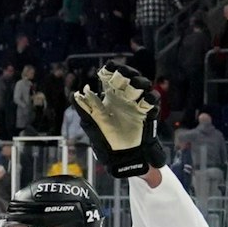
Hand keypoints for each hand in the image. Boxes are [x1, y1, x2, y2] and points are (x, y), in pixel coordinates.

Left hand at [73, 63, 164, 178]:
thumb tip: (74, 94)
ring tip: (137, 85)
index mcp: (108, 97)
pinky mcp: (147, 113)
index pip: (110, 77)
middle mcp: (123, 97)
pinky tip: (146, 102)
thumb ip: (85, 109)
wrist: (122, 158)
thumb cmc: (105, 141)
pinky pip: (153, 101)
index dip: (110, 70)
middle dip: (127, 72)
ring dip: (140, 82)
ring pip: (142, 85)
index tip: (107, 69)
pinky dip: (151, 99)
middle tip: (123, 74)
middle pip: (128, 77)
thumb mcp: (93, 125)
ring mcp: (136, 104)